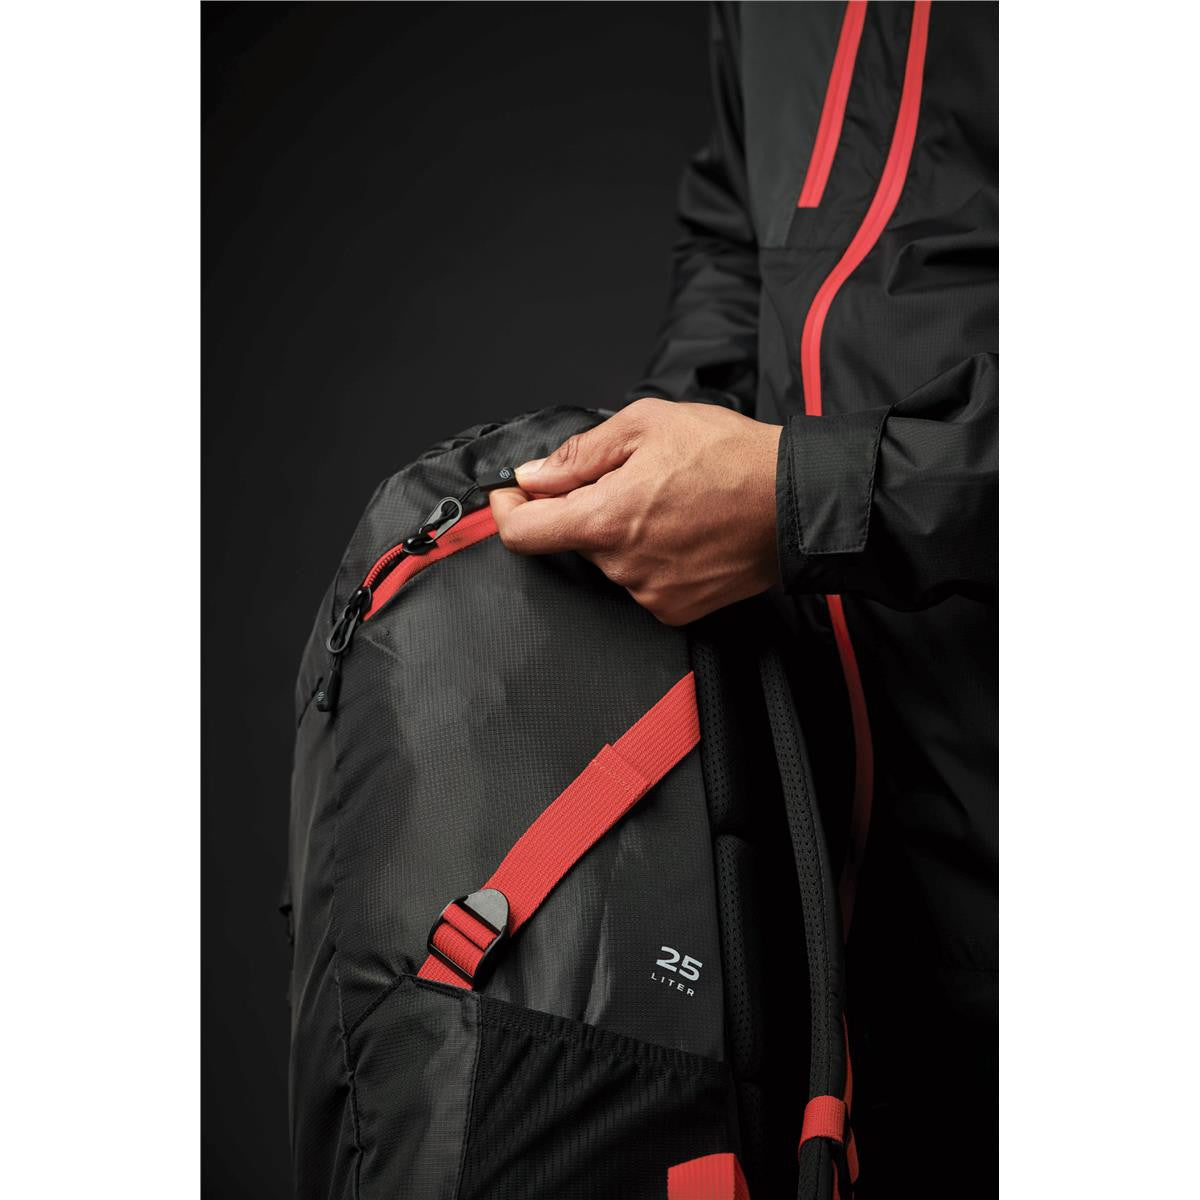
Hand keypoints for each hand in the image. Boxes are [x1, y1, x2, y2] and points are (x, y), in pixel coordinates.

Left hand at [489, 398, 781, 624]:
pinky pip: (640, 581)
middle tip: (633, 476)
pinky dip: (649, 556)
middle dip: (587, 507)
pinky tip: (684, 531)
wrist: (798, 502)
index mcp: (607, 518)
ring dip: (622, 531)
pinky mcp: (675, 609)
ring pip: (609, 559)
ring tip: (671, 501)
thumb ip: (580, 454)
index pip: (522, 534)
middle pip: (573, 539)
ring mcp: (649, 593)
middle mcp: (623, 565)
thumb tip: (533, 476)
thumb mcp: (648, 424)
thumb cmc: (732, 456)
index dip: (507, 510)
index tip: (513, 493)